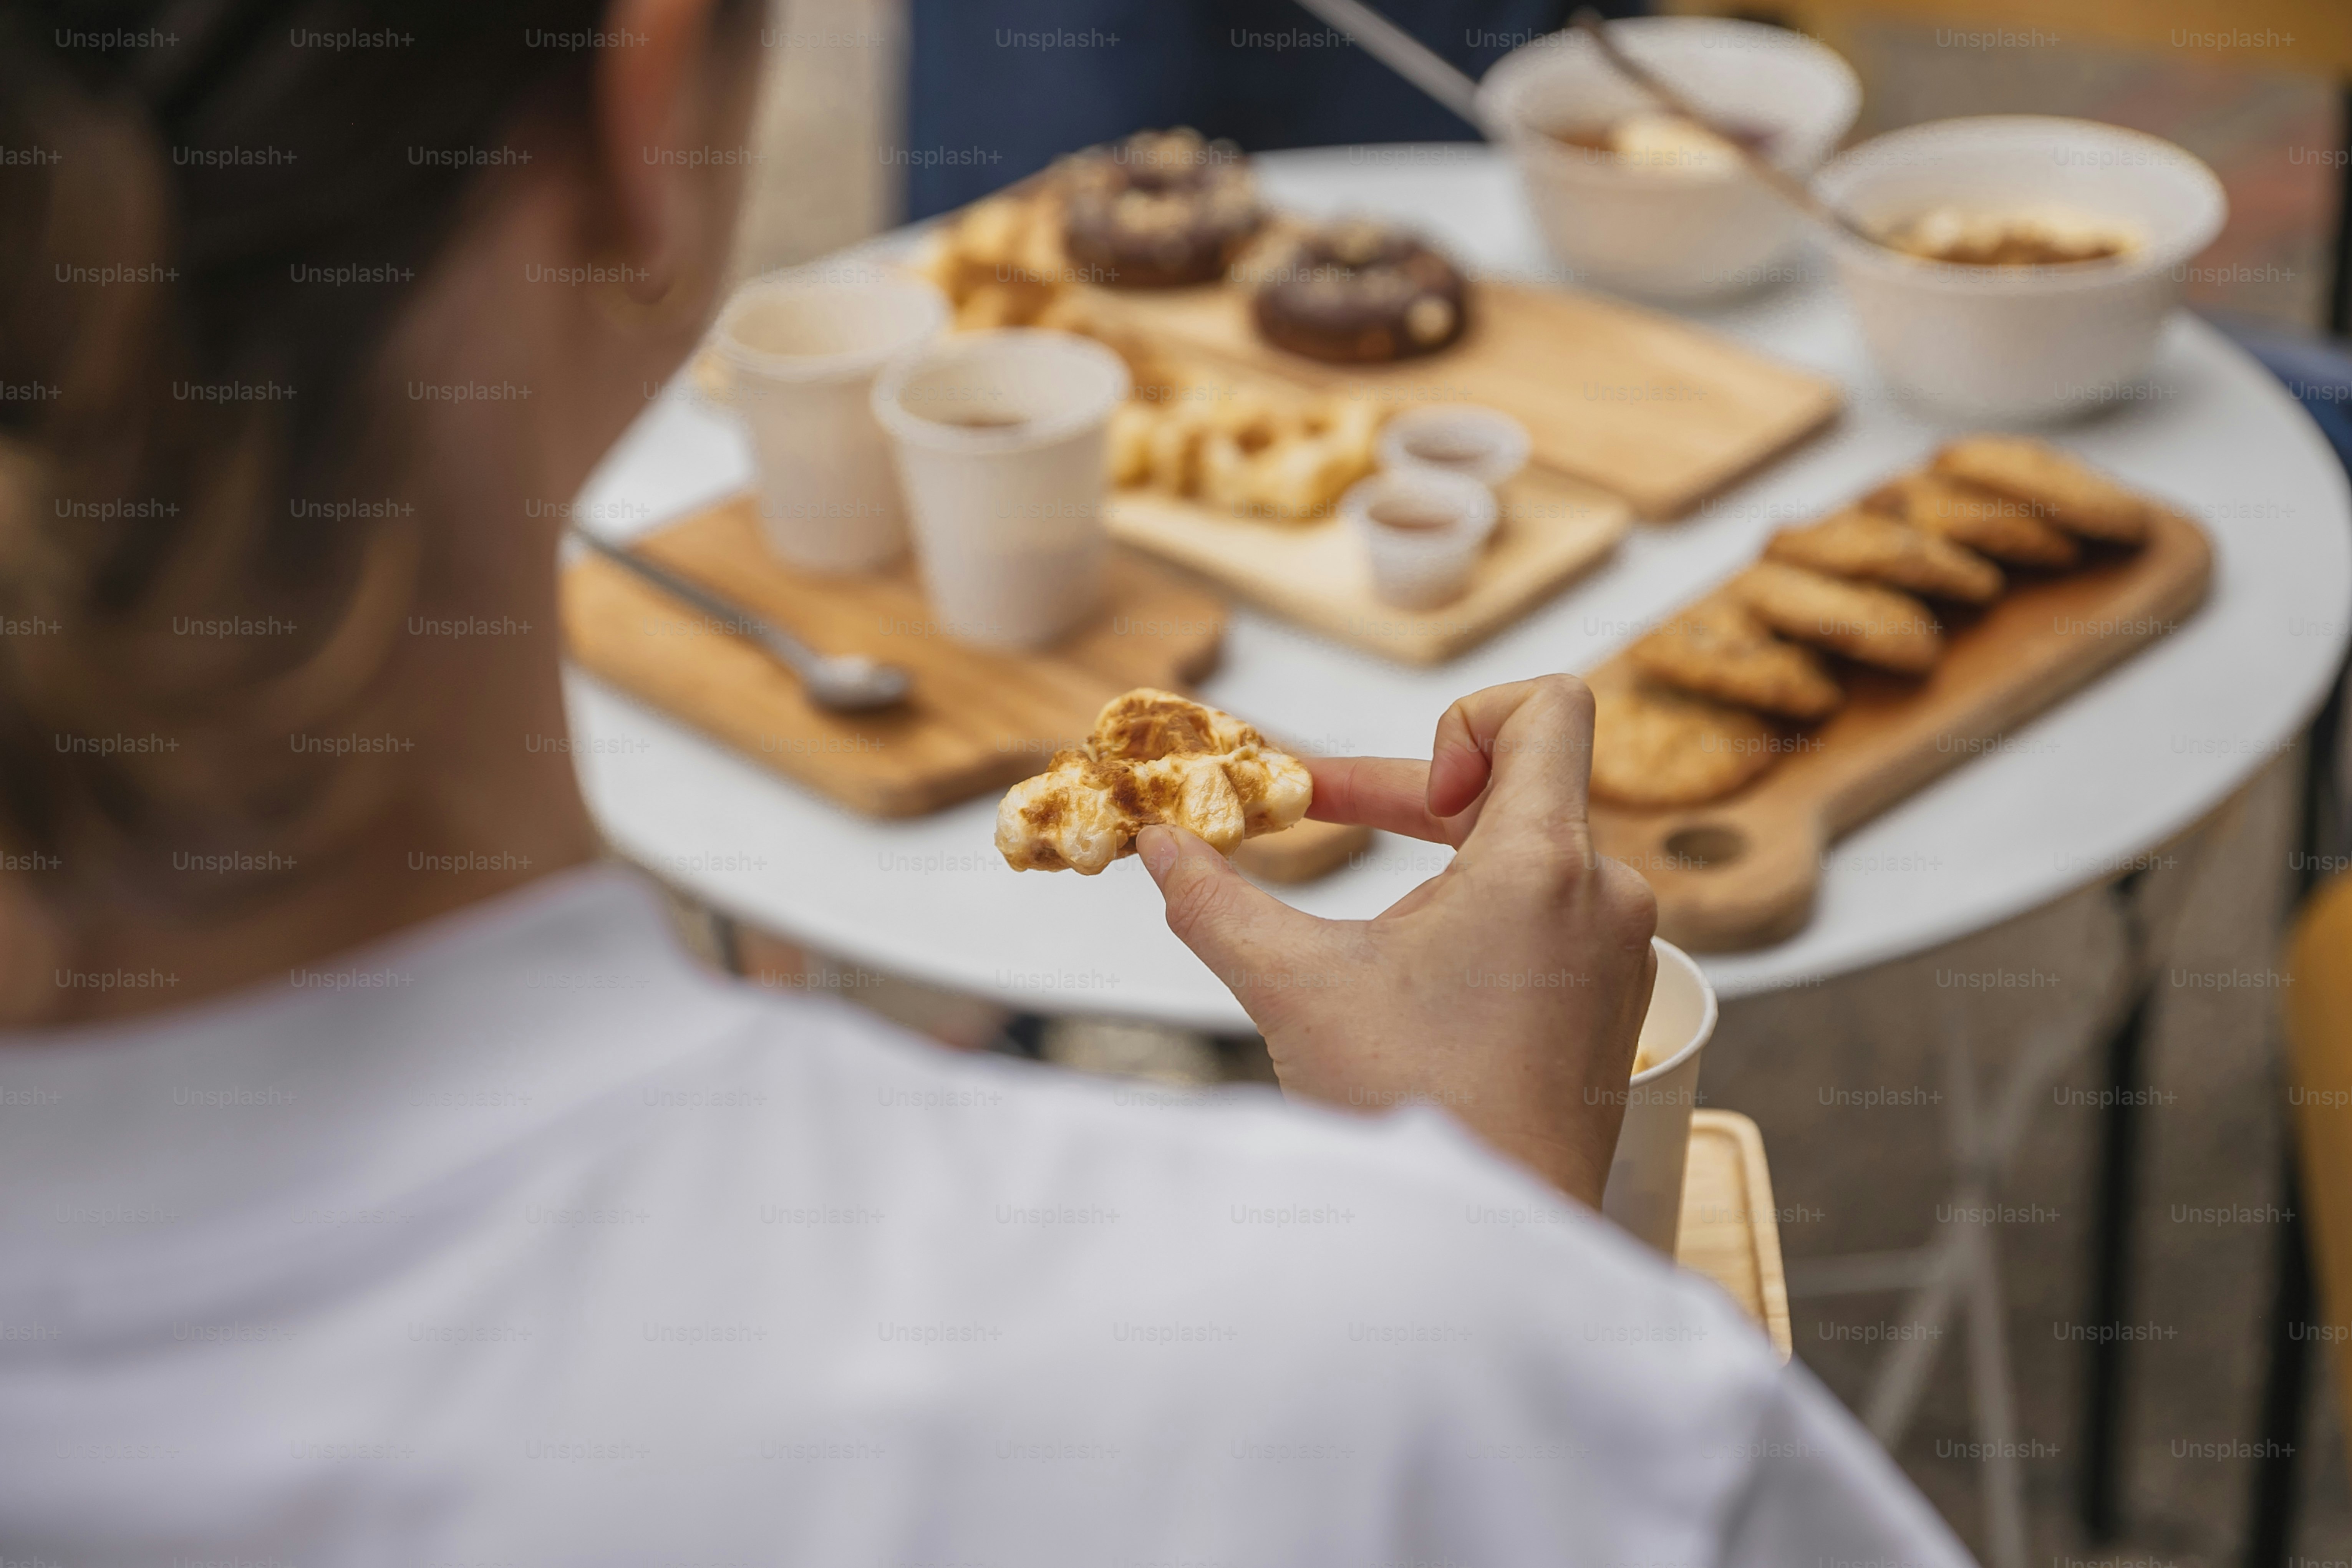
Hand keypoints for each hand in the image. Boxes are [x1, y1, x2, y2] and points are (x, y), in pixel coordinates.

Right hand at [1136, 676, 1658, 1205]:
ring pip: (1534, 852)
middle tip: (1316, 811)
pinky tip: (1420, 977)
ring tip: (1373, 917)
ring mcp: (1620, 953)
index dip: (1465, 721)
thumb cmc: (1410, 1112)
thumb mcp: (1295, 987)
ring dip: (1446, 861)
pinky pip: (1555, 915)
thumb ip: (1218, 903)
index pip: (1548, 706)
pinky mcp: (1613, 1003)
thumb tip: (1159, 845)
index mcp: (1544, 866)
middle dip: (1408, 795)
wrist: (1489, 1246)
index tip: (1413, 800)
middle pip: (1518, 781)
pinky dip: (1485, 918)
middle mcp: (1605, 895)